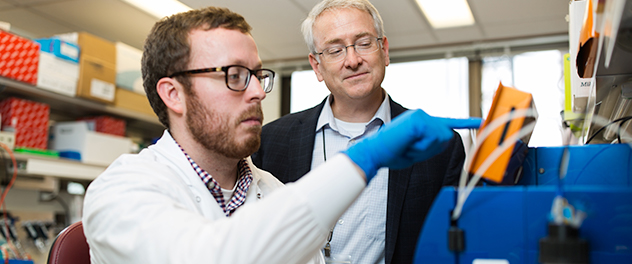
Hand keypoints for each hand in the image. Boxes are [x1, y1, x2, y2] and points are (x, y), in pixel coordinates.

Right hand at [343, 109, 482, 180]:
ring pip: (440, 137)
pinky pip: (432, 138)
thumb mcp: (416, 151)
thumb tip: (447, 136)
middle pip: (445, 137)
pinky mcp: (419, 119)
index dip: (465, 122)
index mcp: (422, 124)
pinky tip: (408, 141)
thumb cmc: (392, 154)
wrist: (375, 152)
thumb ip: (432, 145)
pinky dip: (421, 145)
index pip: (447, 122)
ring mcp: (421, 115)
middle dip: (432, 148)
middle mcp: (422, 116)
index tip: (480, 121)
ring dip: (426, 148)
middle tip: (411, 149)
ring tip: (408, 145)